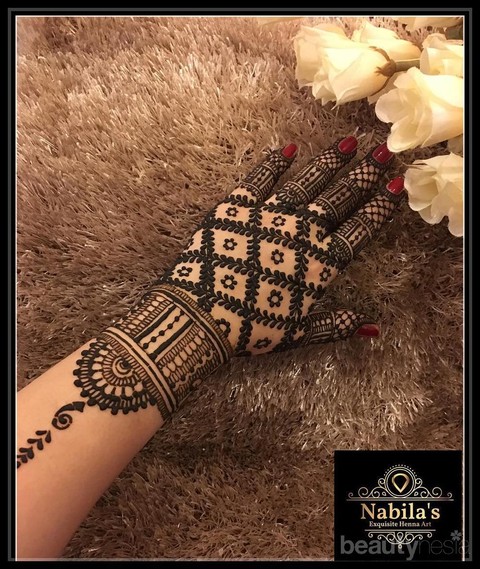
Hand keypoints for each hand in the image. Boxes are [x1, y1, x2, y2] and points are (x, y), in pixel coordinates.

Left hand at [73, 136, 403, 417]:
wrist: (202, 315)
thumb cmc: (252, 328)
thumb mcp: (299, 334)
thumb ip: (336, 325)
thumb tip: (374, 327)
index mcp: (319, 264)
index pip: (358, 230)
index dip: (379, 208)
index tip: (397, 184)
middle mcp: (300, 234)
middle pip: (338, 199)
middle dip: (363, 174)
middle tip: (383, 151)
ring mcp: (269, 217)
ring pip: (307, 183)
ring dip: (328, 162)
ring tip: (347, 142)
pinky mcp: (237, 209)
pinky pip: (259, 181)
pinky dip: (273, 164)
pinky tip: (288, 149)